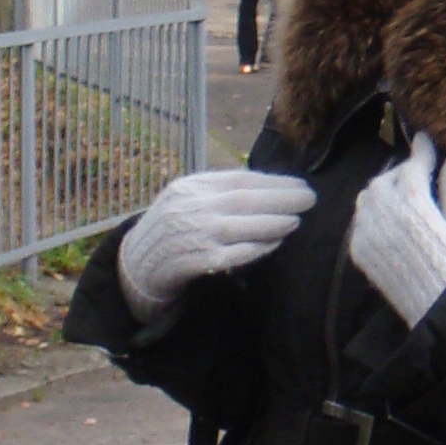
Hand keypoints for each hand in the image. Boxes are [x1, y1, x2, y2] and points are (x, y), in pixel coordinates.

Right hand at [118, 168, 314, 320]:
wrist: (136, 265)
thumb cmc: (172, 229)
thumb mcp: (188, 200)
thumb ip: (219, 192)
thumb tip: (269, 187)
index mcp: (189, 187)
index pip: (236, 180)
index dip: (272, 181)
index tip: (300, 184)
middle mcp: (188, 208)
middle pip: (240, 200)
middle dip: (279, 198)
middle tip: (309, 199)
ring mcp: (189, 235)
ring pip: (236, 227)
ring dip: (270, 223)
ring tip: (296, 220)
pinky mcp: (191, 262)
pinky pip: (228, 256)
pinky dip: (254, 249)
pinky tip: (274, 244)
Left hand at [347, 132, 445, 326]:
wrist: (441, 313)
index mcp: (415, 204)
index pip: (414, 166)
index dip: (421, 151)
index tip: (425, 140)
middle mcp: (385, 214)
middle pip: (386, 178)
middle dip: (402, 172)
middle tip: (418, 172)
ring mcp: (368, 234)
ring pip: (367, 197)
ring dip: (384, 191)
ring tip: (403, 195)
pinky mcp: (360, 253)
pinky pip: (360, 222)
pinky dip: (373, 215)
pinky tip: (390, 220)